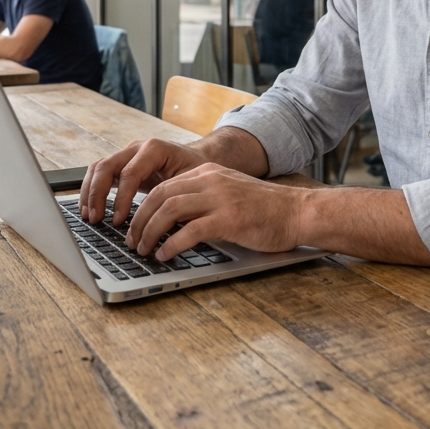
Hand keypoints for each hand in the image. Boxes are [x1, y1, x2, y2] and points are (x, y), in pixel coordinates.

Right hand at [79, 138, 207, 225]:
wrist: (197, 158)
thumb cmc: (195, 170)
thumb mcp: (190, 182)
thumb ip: (172, 196)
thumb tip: (158, 223)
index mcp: (155, 149)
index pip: (130, 172)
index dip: (121, 198)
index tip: (118, 220)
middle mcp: (137, 148)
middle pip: (107, 166)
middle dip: (98, 194)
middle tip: (96, 219)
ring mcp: (127, 154)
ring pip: (98, 168)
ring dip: (90, 192)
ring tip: (88, 217)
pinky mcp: (121, 164)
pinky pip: (100, 173)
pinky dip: (91, 190)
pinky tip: (89, 209)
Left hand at [125, 163, 304, 258]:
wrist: (298, 212)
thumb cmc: (266, 210)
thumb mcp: (228, 194)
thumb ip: (203, 200)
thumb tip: (171, 221)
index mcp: (208, 173)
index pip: (163, 186)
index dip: (142, 207)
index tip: (133, 226)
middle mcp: (211, 180)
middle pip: (160, 196)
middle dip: (140, 220)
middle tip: (131, 241)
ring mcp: (220, 198)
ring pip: (169, 210)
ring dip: (150, 232)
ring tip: (143, 250)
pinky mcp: (229, 219)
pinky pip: (190, 231)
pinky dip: (171, 245)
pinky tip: (165, 255)